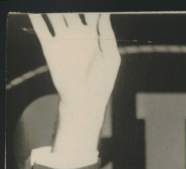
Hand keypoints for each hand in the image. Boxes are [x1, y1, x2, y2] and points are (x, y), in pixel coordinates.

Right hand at [29, 13, 120, 155]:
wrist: (85, 99)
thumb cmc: (103, 81)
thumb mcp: (111, 57)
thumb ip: (107, 34)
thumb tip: (105, 13)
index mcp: (93, 36)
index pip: (90, 13)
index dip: (91, 7)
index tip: (92, 3)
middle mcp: (76, 35)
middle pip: (70, 10)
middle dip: (69, 3)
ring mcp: (62, 40)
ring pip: (54, 15)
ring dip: (51, 7)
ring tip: (50, 0)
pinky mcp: (50, 47)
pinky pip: (40, 28)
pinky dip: (35, 16)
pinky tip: (33, 8)